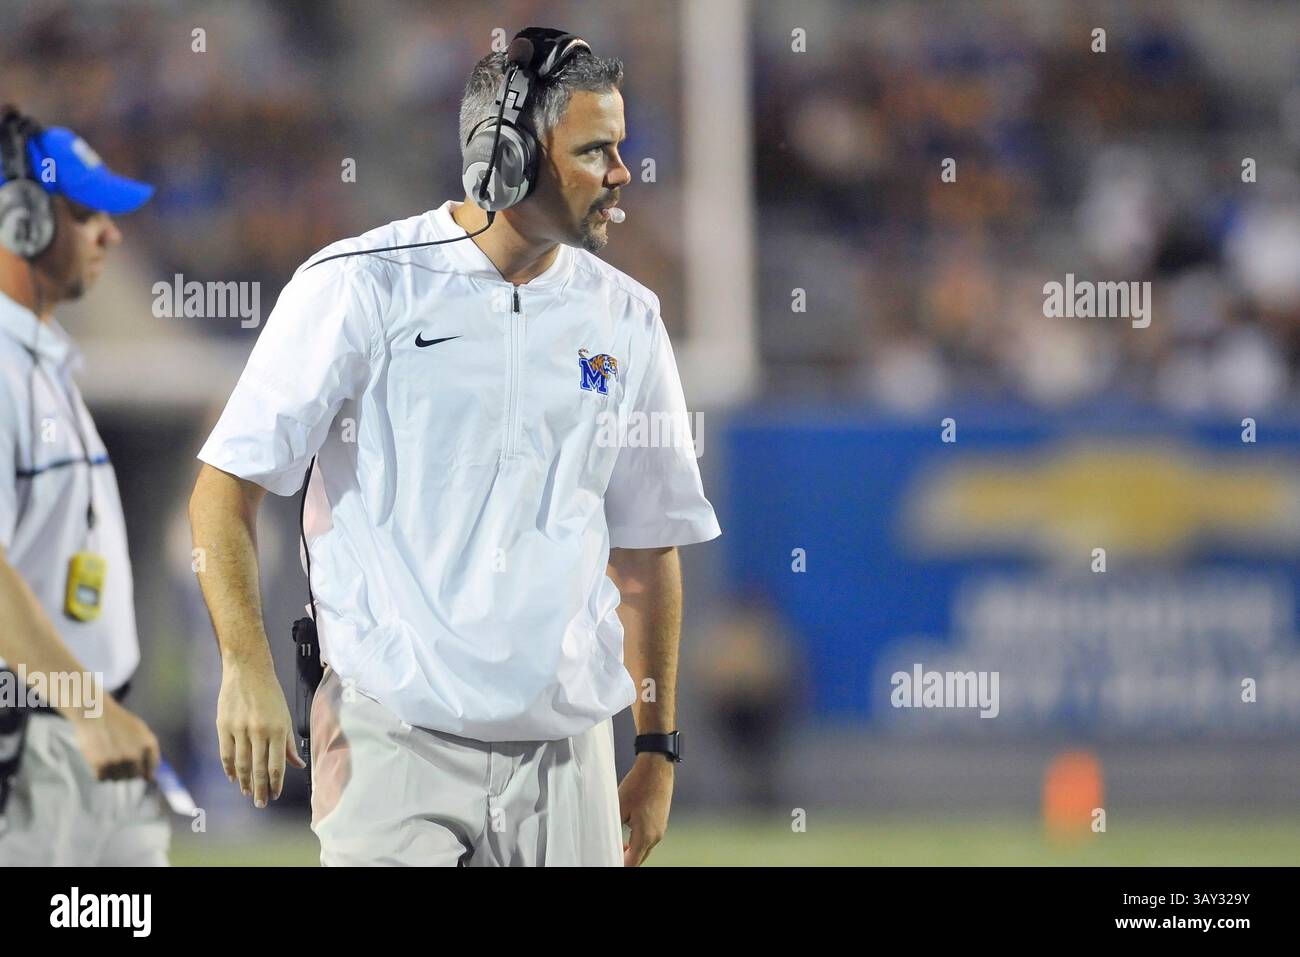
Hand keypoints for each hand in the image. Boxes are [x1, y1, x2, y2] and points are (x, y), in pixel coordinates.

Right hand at [67, 697, 160, 781]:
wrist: (94, 713)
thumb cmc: (119, 721)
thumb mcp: (141, 731)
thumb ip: (149, 752)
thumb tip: (151, 778)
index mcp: (148, 745)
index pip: (152, 768)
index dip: (144, 767)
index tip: (137, 764)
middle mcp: (135, 755)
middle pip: (135, 776)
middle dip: (129, 770)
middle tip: (119, 759)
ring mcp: (117, 761)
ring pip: (118, 779)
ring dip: (114, 772)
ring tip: (108, 757)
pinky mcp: (99, 765)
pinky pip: (102, 778)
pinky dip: (100, 773)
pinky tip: (100, 759)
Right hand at [216, 652, 304, 806]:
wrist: (248, 670)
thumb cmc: (270, 693)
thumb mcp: (285, 716)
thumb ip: (289, 743)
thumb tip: (299, 764)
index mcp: (278, 729)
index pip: (277, 765)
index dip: (276, 783)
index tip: (275, 795)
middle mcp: (259, 731)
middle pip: (258, 768)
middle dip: (260, 789)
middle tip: (261, 803)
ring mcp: (239, 729)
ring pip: (241, 764)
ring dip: (244, 782)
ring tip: (247, 793)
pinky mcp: (223, 725)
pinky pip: (225, 753)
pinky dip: (228, 768)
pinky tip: (232, 777)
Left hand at [618, 752, 674, 866]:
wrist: (656, 767)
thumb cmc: (638, 785)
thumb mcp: (618, 807)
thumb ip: (613, 829)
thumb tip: (606, 842)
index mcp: (646, 836)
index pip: (631, 862)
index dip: (619, 863)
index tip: (608, 860)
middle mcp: (656, 835)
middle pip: (639, 858)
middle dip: (625, 859)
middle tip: (610, 854)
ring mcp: (661, 828)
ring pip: (645, 848)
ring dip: (631, 850)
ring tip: (616, 846)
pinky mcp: (661, 821)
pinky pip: (649, 838)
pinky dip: (638, 842)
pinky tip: (627, 836)